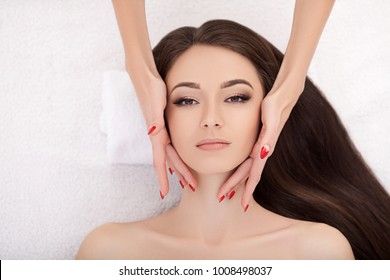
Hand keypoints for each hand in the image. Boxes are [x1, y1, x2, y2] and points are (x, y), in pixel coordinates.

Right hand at [137, 76, 195, 197]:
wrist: (144, 76)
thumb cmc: (151, 88)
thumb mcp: (154, 103)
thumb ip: (154, 119)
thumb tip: (153, 134)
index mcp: (157, 133)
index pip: (160, 160)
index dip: (162, 177)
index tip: (164, 192)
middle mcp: (157, 134)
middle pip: (169, 160)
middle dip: (180, 175)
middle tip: (191, 187)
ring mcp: (158, 130)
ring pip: (170, 154)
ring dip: (178, 167)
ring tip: (188, 179)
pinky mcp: (160, 124)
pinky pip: (169, 145)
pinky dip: (174, 155)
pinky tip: (178, 158)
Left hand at [216, 86, 301, 210]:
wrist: (283, 97)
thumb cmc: (275, 106)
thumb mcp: (271, 119)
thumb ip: (269, 136)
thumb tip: (264, 154)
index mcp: (263, 149)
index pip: (254, 174)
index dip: (246, 189)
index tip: (242, 204)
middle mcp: (262, 151)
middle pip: (247, 175)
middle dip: (236, 188)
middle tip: (222, 199)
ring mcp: (261, 147)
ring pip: (247, 169)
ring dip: (238, 182)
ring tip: (228, 192)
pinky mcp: (259, 141)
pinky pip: (248, 160)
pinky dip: (242, 170)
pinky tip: (237, 172)